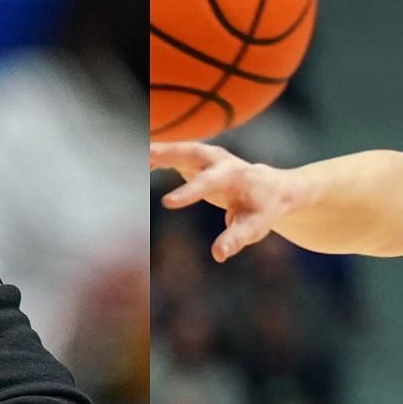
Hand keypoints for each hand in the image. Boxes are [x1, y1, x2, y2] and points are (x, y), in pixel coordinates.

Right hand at [151, 141, 304, 260]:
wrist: (271, 188)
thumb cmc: (261, 210)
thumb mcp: (253, 227)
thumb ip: (236, 239)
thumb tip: (218, 255)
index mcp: (235, 176)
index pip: (209, 182)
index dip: (188, 192)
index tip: (166, 203)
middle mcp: (220, 160)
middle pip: (192, 151)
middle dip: (168, 153)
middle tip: (144, 155)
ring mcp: (208, 156)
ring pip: (181, 148)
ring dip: (158, 149)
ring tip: (131, 157)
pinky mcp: (198, 158)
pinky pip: (175, 154)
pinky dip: (156, 156)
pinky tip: (136, 163)